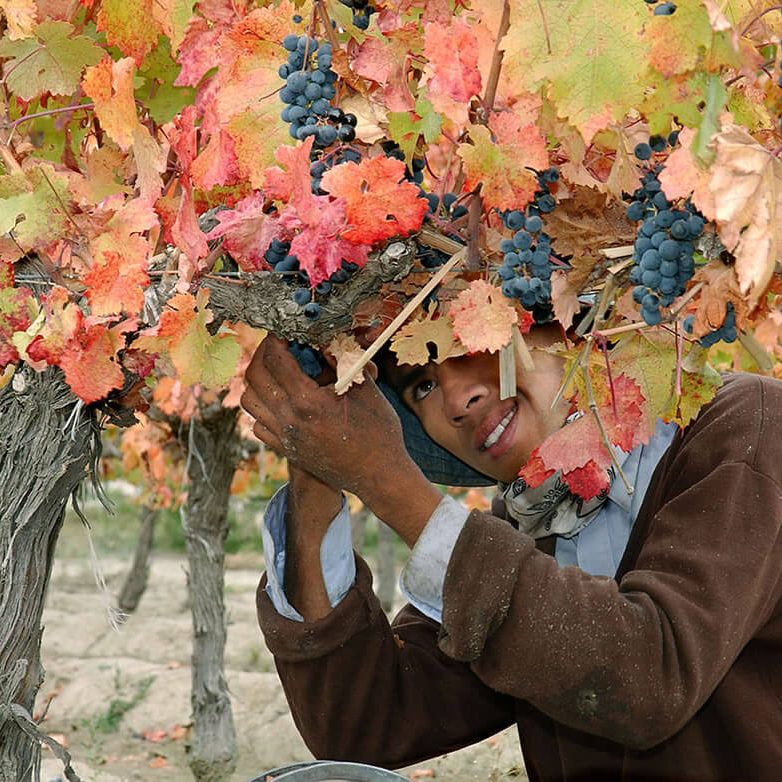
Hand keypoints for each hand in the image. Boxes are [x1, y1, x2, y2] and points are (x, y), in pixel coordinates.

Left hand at [241, 335, 441, 545]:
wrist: (379, 475)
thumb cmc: (378, 431)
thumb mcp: (364, 388)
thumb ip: (343, 360)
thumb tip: (325, 339)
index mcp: (309, 402)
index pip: (276, 361)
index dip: (275, 340)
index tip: (281, 331)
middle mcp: (290, 421)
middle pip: (255, 378)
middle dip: (262, 355)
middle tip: (276, 345)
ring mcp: (285, 438)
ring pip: (250, 401)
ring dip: (258, 380)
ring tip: (275, 370)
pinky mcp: (287, 450)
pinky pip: (258, 424)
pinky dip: (262, 406)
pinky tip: (281, 399)